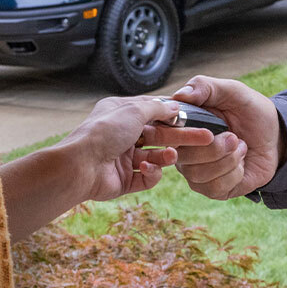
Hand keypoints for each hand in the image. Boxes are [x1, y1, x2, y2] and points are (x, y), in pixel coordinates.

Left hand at [65, 95, 209, 202]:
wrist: (80, 166)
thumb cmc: (103, 132)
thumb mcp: (134, 110)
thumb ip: (158, 108)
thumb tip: (175, 106)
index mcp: (121, 113)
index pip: (153, 112)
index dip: (174, 115)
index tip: (195, 117)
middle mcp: (122, 135)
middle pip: (159, 136)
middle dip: (181, 137)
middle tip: (206, 139)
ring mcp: (122, 159)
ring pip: (155, 157)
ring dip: (165, 157)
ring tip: (171, 156)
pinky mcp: (123, 181)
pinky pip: (146, 178)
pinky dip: (151, 173)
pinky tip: (148, 169)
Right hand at [147, 75, 281, 199]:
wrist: (275, 136)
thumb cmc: (249, 110)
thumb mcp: (232, 91)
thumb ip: (206, 87)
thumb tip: (180, 94)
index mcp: (182, 124)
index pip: (162, 132)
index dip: (179, 134)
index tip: (207, 132)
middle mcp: (183, 149)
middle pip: (181, 157)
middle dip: (213, 148)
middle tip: (234, 137)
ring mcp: (195, 171)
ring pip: (197, 174)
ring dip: (227, 160)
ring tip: (240, 146)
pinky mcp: (211, 188)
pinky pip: (214, 187)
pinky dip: (234, 174)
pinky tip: (241, 163)